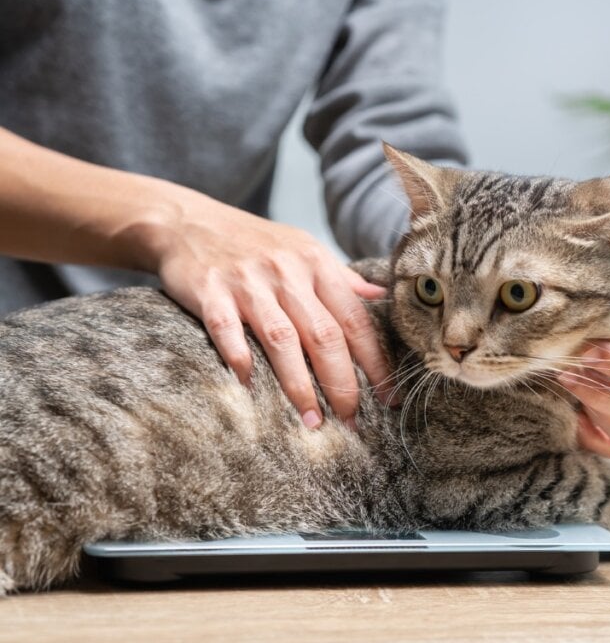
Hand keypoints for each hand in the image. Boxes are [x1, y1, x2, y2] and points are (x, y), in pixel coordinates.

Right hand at [151, 188, 391, 428]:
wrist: (189, 221)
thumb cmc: (256, 243)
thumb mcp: (304, 249)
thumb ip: (342, 278)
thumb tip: (380, 298)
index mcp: (317, 264)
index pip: (355, 320)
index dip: (375, 363)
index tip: (388, 396)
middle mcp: (287, 273)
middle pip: (324, 335)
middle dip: (342, 383)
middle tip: (351, 421)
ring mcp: (248, 282)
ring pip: (282, 339)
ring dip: (299, 385)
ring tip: (312, 421)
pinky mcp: (210, 291)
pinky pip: (227, 331)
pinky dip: (240, 360)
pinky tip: (251, 388)